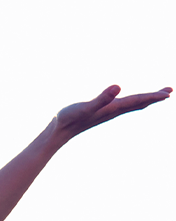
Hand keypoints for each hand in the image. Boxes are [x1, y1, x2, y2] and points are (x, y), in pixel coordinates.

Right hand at [53, 85, 170, 143]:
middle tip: (169, 92)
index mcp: (111, 109)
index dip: (152, 96)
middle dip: (153, 98)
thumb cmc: (68, 119)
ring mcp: (105, 113)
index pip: (137, 101)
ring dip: (143, 101)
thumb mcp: (84, 107)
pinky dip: (130, 102)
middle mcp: (111, 111)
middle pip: (137, 104)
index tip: (168, 93)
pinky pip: (120, 106)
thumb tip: (119, 86)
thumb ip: (101, 98)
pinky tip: (126, 101)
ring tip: (154, 96)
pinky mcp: (99, 113)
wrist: (56, 133)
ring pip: (130, 106)